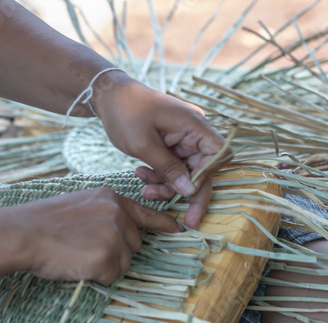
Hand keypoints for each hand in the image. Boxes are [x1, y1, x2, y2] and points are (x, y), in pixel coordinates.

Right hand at [0, 188, 181, 287]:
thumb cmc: (47, 219)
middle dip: (118, 250)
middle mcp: (119, 216)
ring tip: (80, 252)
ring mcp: (115, 236)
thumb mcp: (83, 203)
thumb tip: (122, 229)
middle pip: (135, 244)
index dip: (164, 224)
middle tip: (87, 245)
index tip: (180, 229)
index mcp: (113, 200)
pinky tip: (78, 262)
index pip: (147, 214)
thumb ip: (107, 212)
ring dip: (107, 263)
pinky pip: (112, 275)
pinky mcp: (108, 258)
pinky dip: (97, 275)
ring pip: (125, 261)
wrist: (24, 232)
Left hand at [93, 73, 232, 228]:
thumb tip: (190, 191)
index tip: (189, 190)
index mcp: (194, 125)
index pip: (219, 154)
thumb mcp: (144, 144)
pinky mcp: (173, 144)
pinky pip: (174, 166)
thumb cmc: (125, 112)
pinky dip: (161, 175)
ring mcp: (184, 138)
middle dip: (191, 192)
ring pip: (187, 171)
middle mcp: (194, 132)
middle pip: (204, 168)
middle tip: (188, 222)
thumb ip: (168, 169)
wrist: (109, 95)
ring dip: (169, 185)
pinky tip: (142, 176)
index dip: (208, 175)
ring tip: (146, 190)